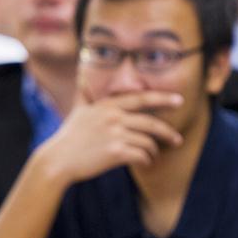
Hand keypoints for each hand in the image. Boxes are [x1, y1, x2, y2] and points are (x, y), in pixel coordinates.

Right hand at [33, 90, 184, 182]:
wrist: (58, 160)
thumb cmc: (69, 136)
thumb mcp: (77, 110)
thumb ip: (84, 93)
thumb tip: (81, 74)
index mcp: (108, 106)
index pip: (141, 99)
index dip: (162, 99)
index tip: (180, 100)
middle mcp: (113, 117)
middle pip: (151, 123)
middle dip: (168, 132)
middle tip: (178, 139)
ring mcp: (115, 135)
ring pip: (148, 142)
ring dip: (154, 151)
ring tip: (153, 155)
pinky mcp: (116, 153)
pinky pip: (142, 155)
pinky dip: (147, 160)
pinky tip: (145, 163)